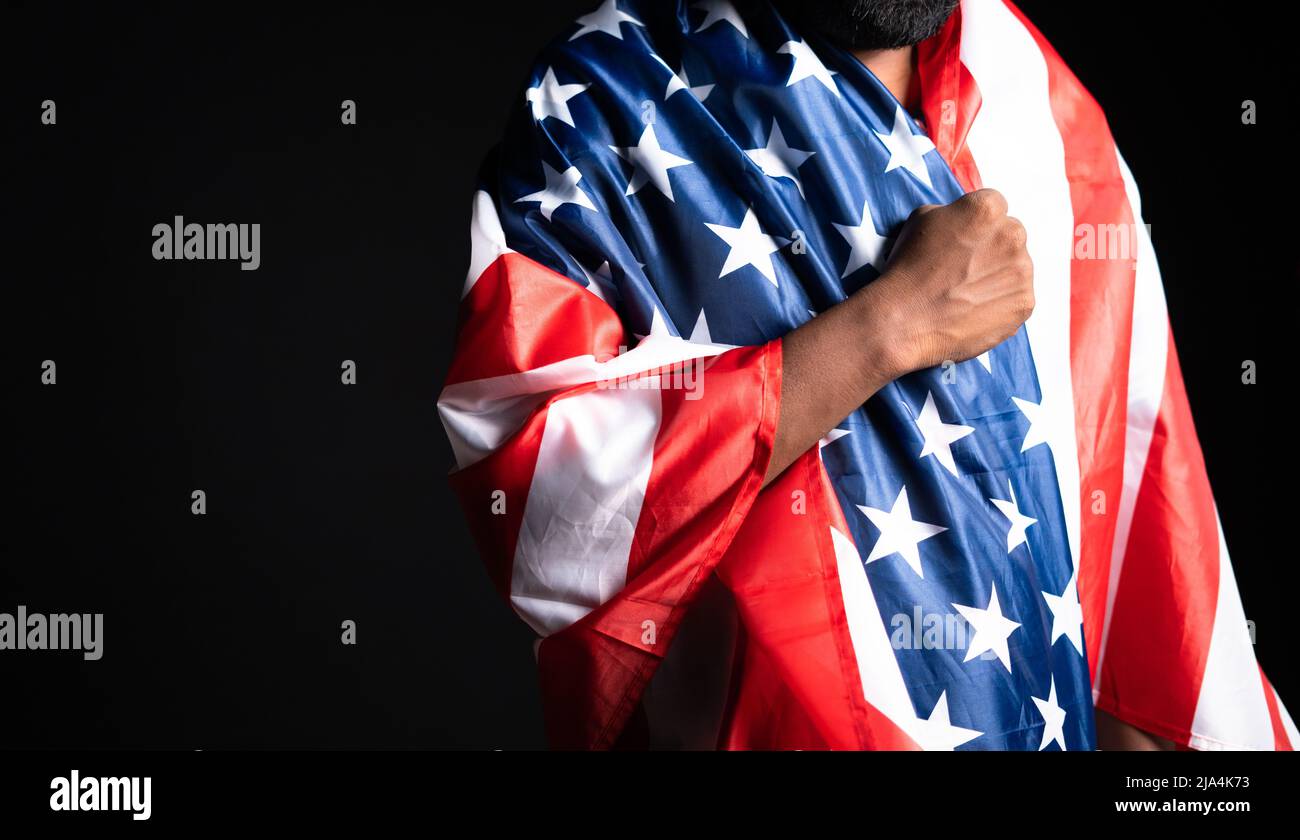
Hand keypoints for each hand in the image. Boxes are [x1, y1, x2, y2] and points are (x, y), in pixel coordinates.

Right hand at [871, 188, 1034, 374]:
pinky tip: (975, 308)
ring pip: (1016, 267)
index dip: (977, 224)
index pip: (995, 206)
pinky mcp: (1024, 302)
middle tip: (965, 268)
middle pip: (1010, 235)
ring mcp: (1022, 271)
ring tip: (966, 292)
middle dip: (992, 248)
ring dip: (998, 275)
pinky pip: (1018, 297)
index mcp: (987, 209)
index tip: (966, 239)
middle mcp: (1012, 235)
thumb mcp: (920, 220)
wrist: (905, 320)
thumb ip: (953, 214)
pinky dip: (1001, 303)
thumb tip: (962, 222)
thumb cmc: (909, 271)